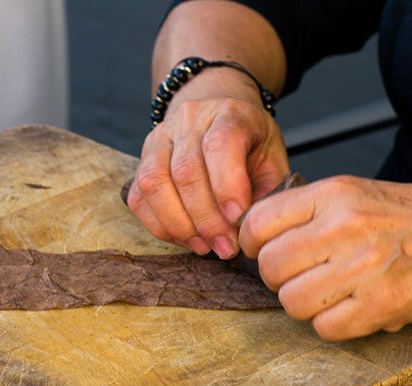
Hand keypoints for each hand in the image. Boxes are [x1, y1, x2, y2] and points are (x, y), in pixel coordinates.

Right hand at [127, 91, 288, 258]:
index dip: (227, 186)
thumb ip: (266, 191)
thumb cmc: (250, 146)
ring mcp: (159, 139)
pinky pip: (139, 198)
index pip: (220, 144)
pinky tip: (184, 238)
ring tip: (203, 246)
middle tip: (225, 247)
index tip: (238, 219)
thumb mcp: (272, 160)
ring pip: (155, 184)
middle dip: (206, 219)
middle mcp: (189, 120)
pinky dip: (160, 226)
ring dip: (179, 225)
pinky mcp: (140, 161)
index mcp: (229, 113)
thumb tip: (250, 229)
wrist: (218, 120)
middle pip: (185, 171)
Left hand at [240, 176, 411, 339]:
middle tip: (310, 277)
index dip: (253, 245)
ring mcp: (362, 267)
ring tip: (336, 294)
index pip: (258, 223)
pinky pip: (324, 329)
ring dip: (307, 306)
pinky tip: (358, 309)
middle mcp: (344, 226)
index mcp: (336, 194)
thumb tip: (255, 239)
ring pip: (291, 303)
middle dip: (282, 280)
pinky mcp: (380, 306)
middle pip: (270, 268)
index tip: (264, 253)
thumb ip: (311, 212)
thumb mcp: (363, 195)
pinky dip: (336, 326)